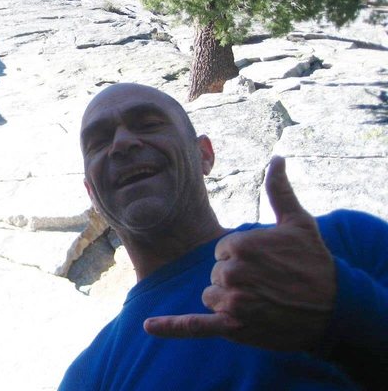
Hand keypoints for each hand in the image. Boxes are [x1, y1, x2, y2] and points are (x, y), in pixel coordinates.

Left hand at [144, 156, 335, 351]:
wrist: (336, 309)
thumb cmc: (315, 263)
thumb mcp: (299, 223)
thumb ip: (278, 191)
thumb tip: (276, 159)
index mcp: (240, 245)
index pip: (221, 251)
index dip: (241, 258)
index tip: (266, 263)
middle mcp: (232, 273)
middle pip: (215, 274)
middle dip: (236, 279)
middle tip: (268, 284)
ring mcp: (232, 302)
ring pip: (210, 297)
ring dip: (229, 301)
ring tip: (262, 301)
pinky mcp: (232, 327)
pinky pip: (195, 325)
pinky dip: (171, 327)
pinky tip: (149, 325)